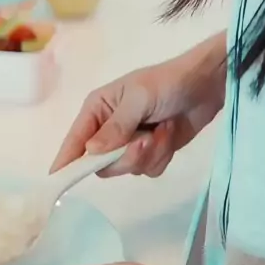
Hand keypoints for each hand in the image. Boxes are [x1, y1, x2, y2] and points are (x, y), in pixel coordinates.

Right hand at [51, 57, 220, 177]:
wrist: (207, 85)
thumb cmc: (167, 83)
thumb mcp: (139, 99)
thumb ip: (115, 128)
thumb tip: (90, 152)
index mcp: (98, 109)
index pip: (75, 140)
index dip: (65, 161)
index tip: (57, 181)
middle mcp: (109, 129)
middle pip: (102, 164)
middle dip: (125, 157)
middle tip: (144, 141)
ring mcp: (130, 143)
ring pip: (127, 169)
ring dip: (149, 154)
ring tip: (162, 130)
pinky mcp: (152, 152)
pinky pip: (148, 170)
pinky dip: (162, 156)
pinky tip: (170, 135)